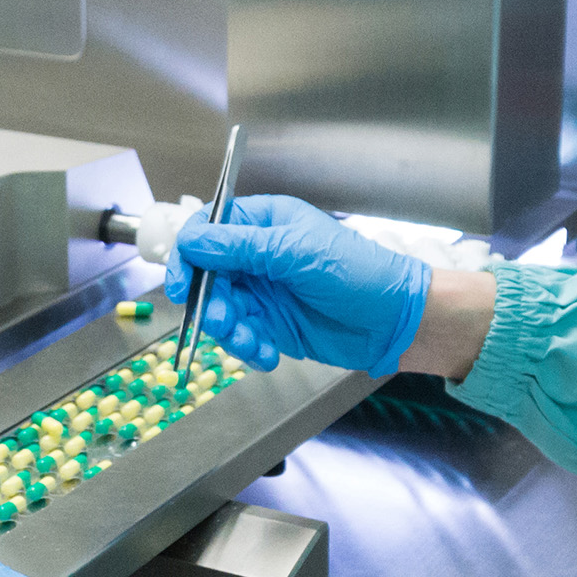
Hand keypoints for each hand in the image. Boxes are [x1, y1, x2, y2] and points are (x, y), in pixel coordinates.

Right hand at [165, 195, 430, 376]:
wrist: (394, 321)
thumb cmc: (356, 272)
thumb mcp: (293, 252)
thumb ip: (238, 246)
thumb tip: (190, 241)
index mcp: (263, 223)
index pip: (208, 230)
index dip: (189, 254)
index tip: (182, 282)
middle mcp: (257, 255)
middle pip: (207, 275)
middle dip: (209, 301)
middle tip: (220, 320)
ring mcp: (262, 291)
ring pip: (219, 309)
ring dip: (228, 330)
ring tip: (250, 341)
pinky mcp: (269, 323)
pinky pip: (239, 335)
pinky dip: (246, 347)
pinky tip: (266, 354)